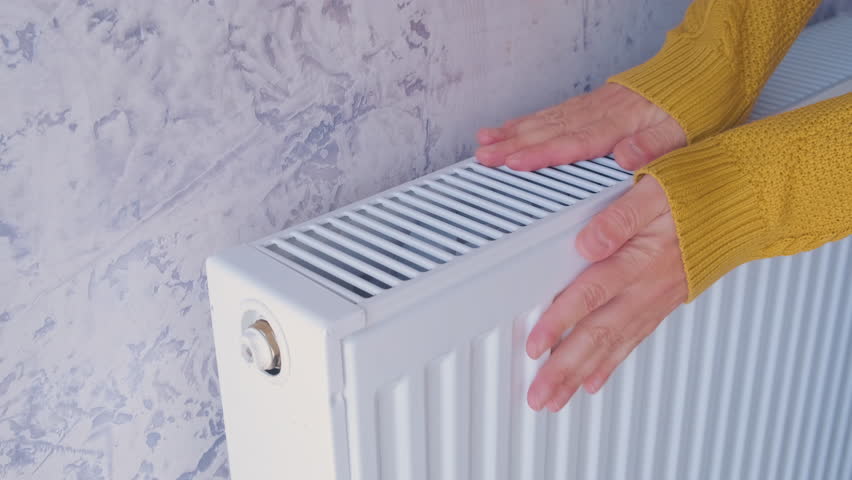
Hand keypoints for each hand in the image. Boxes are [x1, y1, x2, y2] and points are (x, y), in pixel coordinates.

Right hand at [475, 83, 685, 170]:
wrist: (703, 71)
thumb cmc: (694, 106)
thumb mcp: (684, 132)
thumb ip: (654, 146)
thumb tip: (625, 158)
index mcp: (620, 124)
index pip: (573, 142)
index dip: (542, 154)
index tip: (514, 162)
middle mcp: (601, 113)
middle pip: (549, 130)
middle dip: (512, 144)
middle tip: (484, 156)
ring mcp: (594, 106)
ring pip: (546, 120)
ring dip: (513, 132)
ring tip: (485, 141)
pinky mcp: (593, 103)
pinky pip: (554, 112)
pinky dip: (529, 121)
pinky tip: (513, 126)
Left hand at [526, 176, 687, 411]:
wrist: (745, 205)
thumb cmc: (698, 193)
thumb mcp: (657, 188)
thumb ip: (621, 216)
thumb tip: (588, 242)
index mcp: (640, 257)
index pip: (592, 294)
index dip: (561, 320)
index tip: (536, 344)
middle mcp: (647, 286)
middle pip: (599, 333)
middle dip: (564, 368)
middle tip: (538, 395)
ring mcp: (655, 299)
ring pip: (613, 344)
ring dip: (581, 374)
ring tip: (555, 399)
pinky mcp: (661, 304)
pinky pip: (633, 340)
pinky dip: (610, 364)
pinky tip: (592, 381)